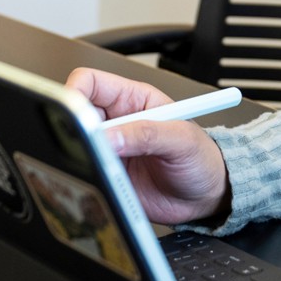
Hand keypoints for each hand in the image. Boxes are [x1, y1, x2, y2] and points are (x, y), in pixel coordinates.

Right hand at [65, 67, 229, 224]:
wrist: (205, 198)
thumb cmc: (202, 159)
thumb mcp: (182, 140)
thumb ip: (149, 134)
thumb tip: (113, 136)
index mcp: (135, 99)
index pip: (92, 83)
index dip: (77, 92)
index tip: (75, 111)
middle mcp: (118, 122)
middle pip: (78, 113)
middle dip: (77, 127)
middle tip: (93, 143)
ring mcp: (110, 149)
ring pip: (77, 143)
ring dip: (83, 153)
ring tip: (107, 164)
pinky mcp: (107, 175)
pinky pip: (85, 171)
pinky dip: (87, 174)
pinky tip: (107, 179)